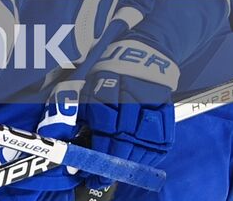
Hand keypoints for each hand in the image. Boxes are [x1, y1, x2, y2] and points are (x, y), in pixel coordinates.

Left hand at [81, 37, 177, 190]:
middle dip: (110, 163)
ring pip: (141, 144)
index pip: (101, 129)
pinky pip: (160, 142)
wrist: (144, 56)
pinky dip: (149, 156)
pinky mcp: (166, 113)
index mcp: (107, 90)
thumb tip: (66, 139)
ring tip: (118, 173)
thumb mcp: (89, 85)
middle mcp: (130, 99)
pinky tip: (138, 164)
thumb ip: (80, 111)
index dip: (94, 151)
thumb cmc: (109, 73)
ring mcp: (151, 108)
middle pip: (122, 139)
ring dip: (129, 163)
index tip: (85, 168)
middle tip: (101, 177)